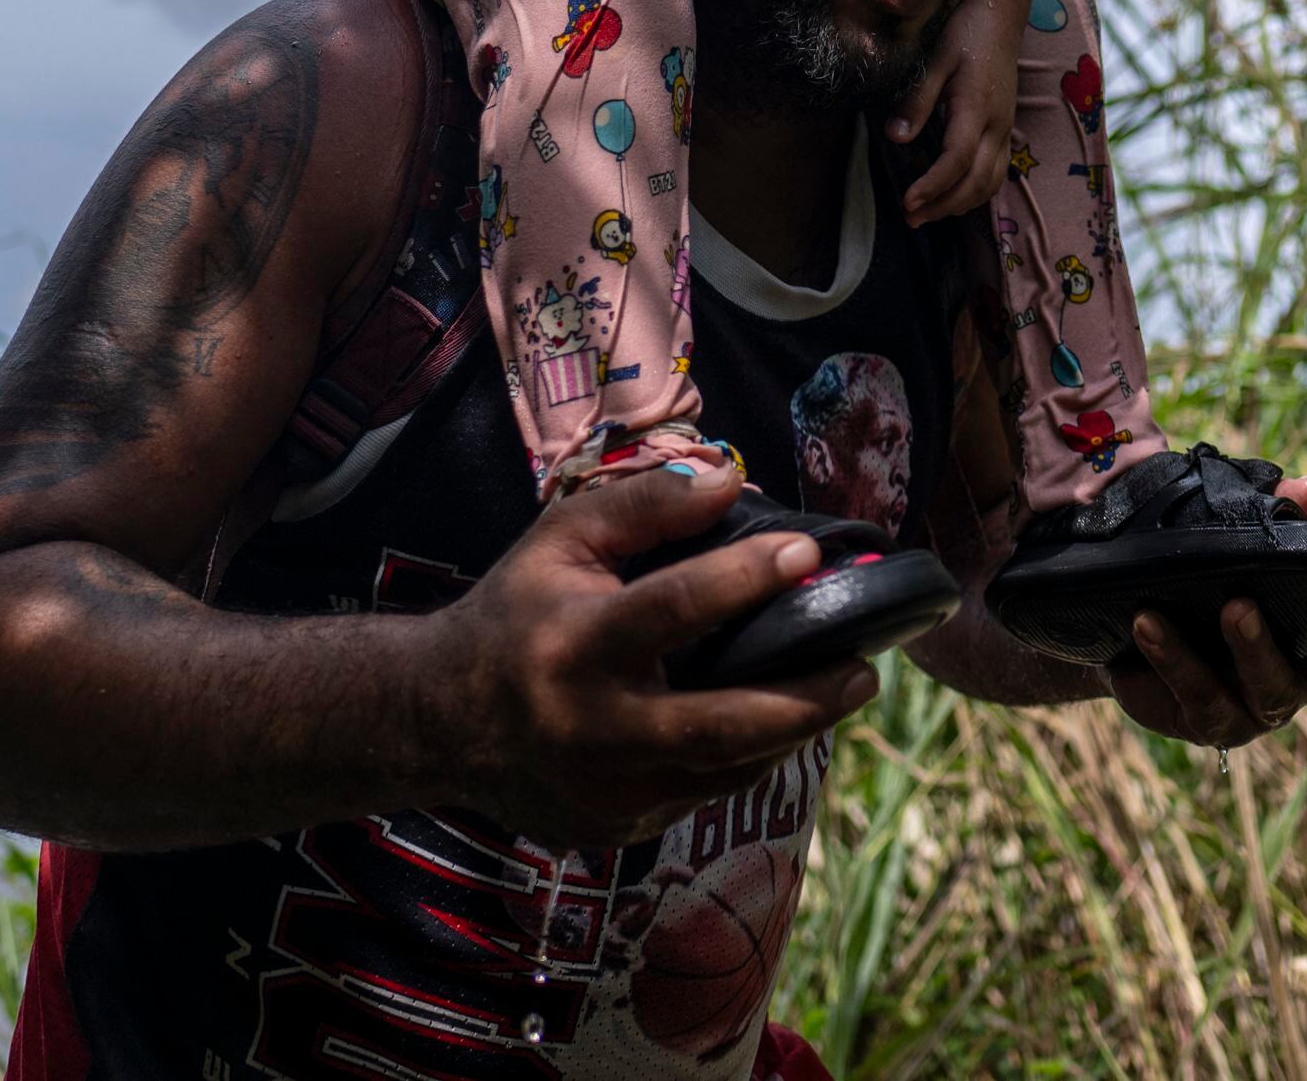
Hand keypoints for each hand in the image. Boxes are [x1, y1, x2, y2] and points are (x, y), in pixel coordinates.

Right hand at [432, 464, 875, 842]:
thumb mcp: (562, 540)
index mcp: (574, 645)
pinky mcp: (615, 827)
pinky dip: (750, 758)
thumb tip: (731, 479)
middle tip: (865, 670)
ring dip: (794, 732)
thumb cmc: (516, 613)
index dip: (746, 577)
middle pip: (720, 727)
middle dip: (805, 700)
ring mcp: (605, 790)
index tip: (809, 550)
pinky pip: (703, 795)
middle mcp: (591, 727)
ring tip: (843, 690)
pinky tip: (783, 722)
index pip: (673, 608)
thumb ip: (644, 504)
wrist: (441, 720)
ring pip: (725, 772)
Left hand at [888, 11, 1018, 227]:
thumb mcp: (934, 61)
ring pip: (991, 182)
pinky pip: (998, 171)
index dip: (932, 187)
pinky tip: (953, 195)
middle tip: (910, 218)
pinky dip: (976, 191)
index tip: (906, 202)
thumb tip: (895, 139)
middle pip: (976, 181)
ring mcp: (1005, 128)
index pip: (956, 161)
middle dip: (943, 205)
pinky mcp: (1005, 127)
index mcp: (977, 108)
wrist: (1000, 14)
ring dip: (960, 203)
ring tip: (927, 213)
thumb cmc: (964, 32)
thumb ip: (917, 101)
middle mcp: (997, 125)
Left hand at [1103, 478, 1306, 747]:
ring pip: (1226, 697)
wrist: (1149, 612)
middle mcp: (1282, 693)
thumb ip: (1286, 517)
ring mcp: (1237, 712)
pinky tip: (1147, 621)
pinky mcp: (1192, 716)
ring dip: (1210, 654)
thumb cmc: (1225, 575)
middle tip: (1239, 605)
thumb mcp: (1252, 540)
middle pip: (1286, 690)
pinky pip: (1185, 693)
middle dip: (1260, 650)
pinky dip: (1167, 655)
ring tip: (1186, 610)